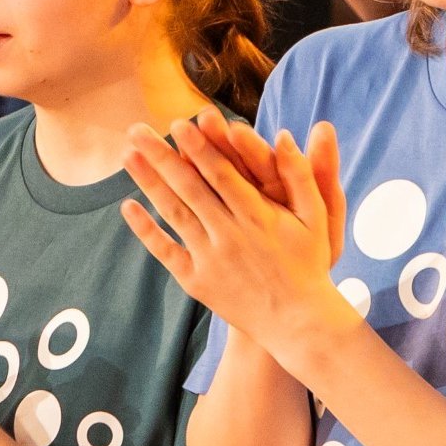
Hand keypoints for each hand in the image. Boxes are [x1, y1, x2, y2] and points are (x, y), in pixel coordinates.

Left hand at [120, 115, 351, 366]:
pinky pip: (166, 251)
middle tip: (138, 130)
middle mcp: (231, 234)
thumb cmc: (309, 263)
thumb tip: (285, 136)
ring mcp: (211, 258)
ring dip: (148, 183)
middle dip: (163, 156)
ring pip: (174, 213)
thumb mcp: (317, 217)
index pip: (222, 173)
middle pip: (190, 187)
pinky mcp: (197, 280)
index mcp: (260, 215)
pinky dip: (146, 230)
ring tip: (127, 156)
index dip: (199, 147)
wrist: (297, 321)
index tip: (180, 124)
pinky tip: (128, 206)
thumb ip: (300, 175)